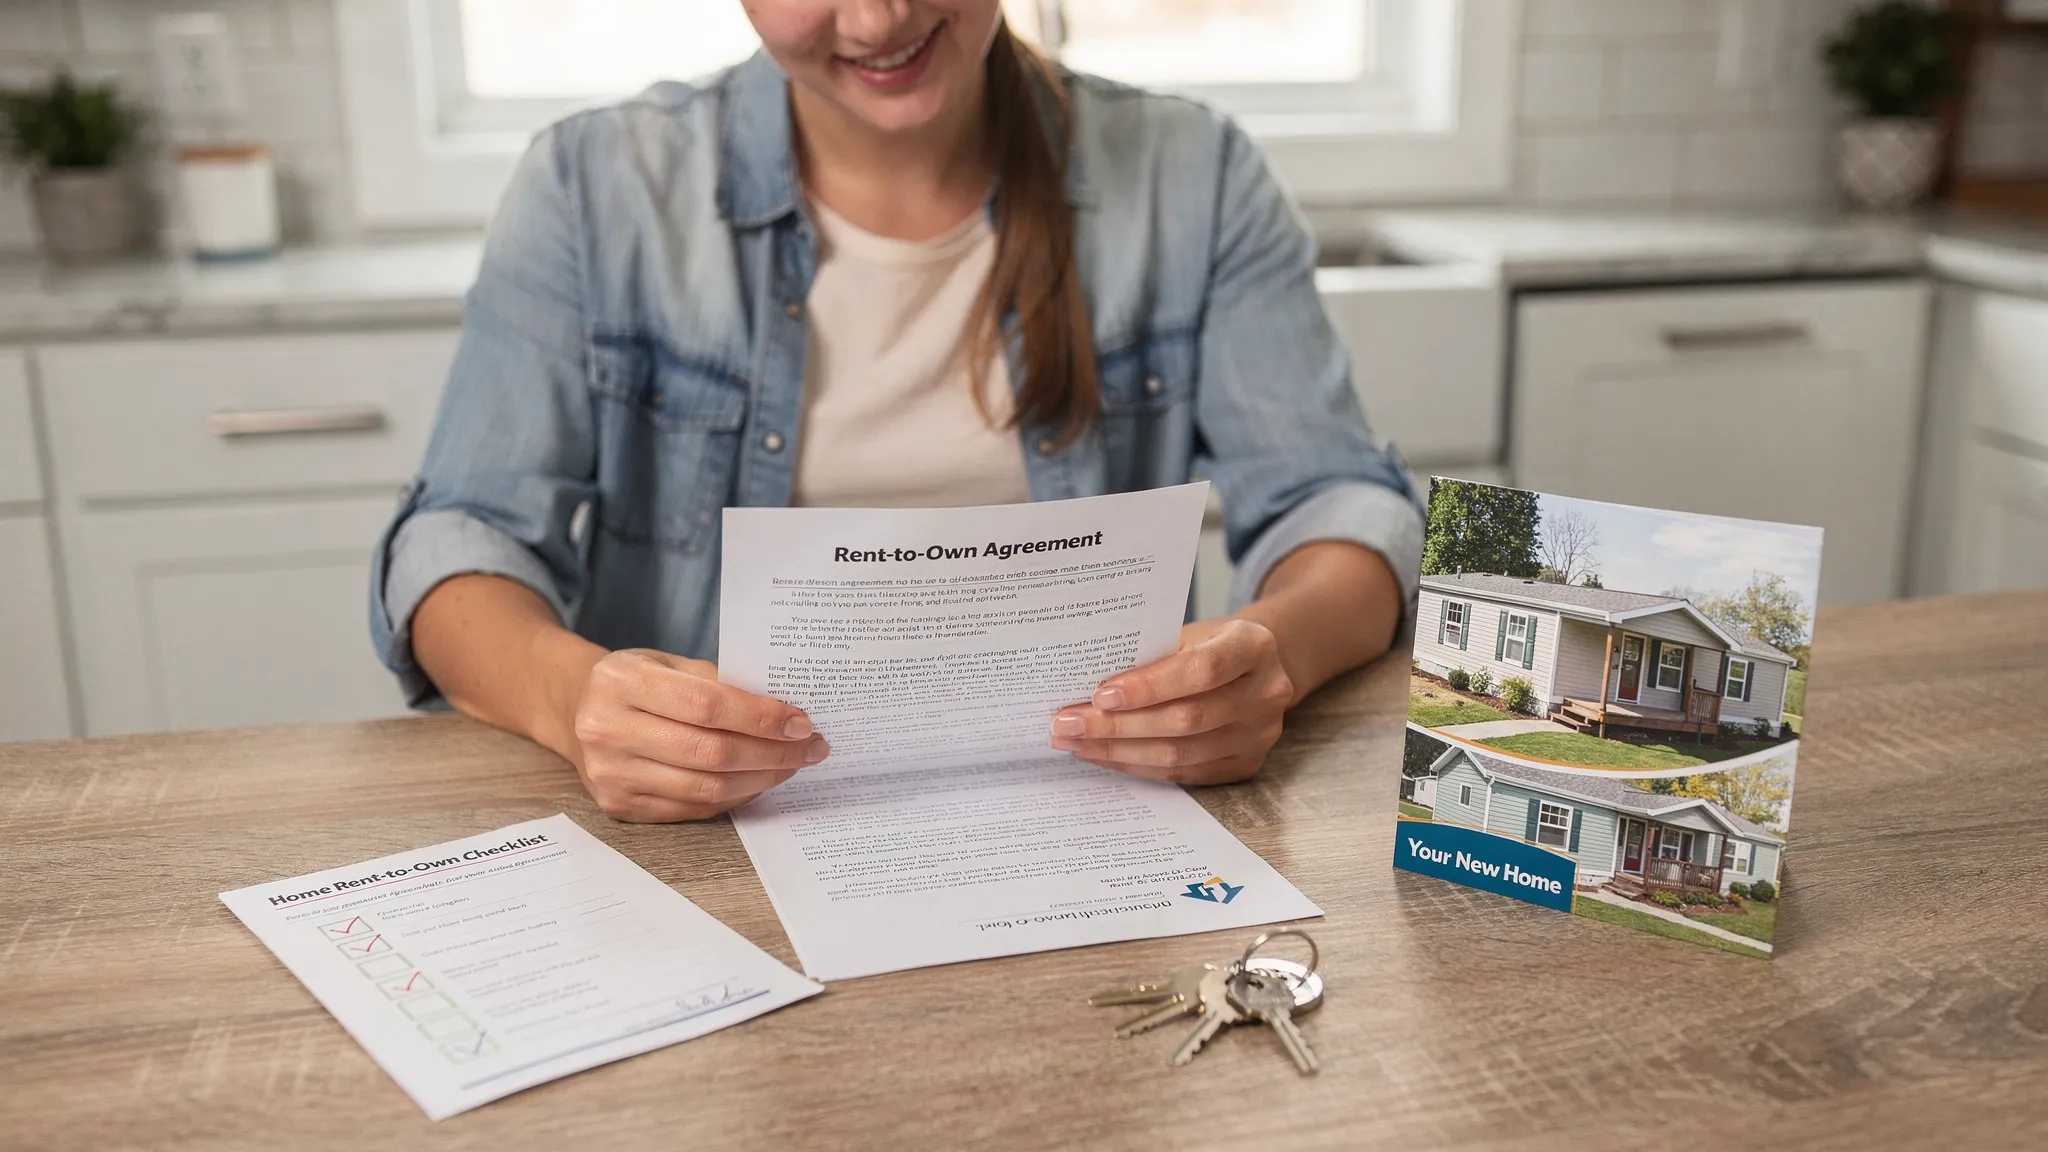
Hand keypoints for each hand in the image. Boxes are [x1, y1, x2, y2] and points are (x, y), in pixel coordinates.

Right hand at [568, 649, 827, 822]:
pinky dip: (733, 797)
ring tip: (790, 765)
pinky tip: (757, 781)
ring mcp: (610, 775)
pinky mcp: (618, 806)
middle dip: (771, 753)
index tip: (801, 723)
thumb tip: (784, 713)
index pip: (706, 705)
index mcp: (620, 683)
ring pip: (704, 788)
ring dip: (759, 779)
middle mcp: (607, 730)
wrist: (575, 708)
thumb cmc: (633, 680)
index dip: (761, 717)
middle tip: (811, 748)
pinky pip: (691, 809)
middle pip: (710, 753)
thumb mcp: (666, 662)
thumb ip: (718, 682)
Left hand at [1048, 618, 1294, 784]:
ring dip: (1119, 751)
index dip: (1149, 686)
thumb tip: (1085, 687)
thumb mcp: (1189, 633)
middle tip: (1067, 724)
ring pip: (1181, 754)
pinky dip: (1137, 765)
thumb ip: (1151, 655)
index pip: (1201, 670)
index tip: (1100, 694)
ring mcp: (1260, 735)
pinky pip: (1183, 773)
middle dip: (1118, 725)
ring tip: (1076, 742)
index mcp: (1254, 646)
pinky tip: (1105, 755)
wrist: (1255, 667)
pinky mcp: (1246, 765)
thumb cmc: (1209, 644)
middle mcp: (1267, 693)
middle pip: (1187, 719)